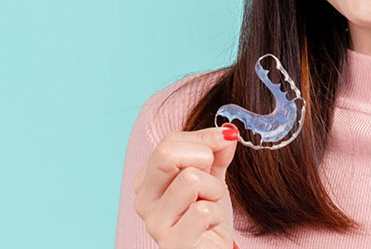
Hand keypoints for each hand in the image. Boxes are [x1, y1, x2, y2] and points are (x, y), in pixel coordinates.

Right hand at [132, 124, 239, 248]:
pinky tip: (209, 225)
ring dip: (213, 191)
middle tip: (209, 181)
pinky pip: (202, 212)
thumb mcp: (211, 177)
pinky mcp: (172, 244)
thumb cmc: (206, 218)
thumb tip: (227, 132)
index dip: (204, 139)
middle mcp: (143, 200)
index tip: (224, 143)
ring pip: (190, 180)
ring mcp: (155, 223)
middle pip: (168, 154)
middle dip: (203, 159)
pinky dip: (216, 214)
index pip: (170, 142)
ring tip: (210, 206)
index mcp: (146, 180)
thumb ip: (216, 151)